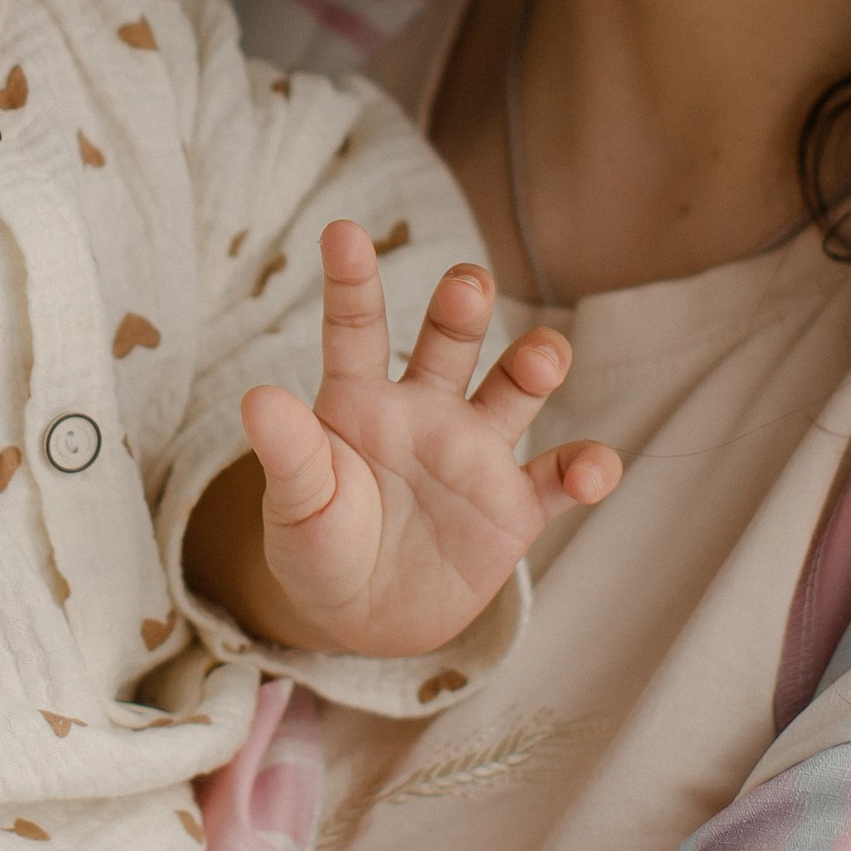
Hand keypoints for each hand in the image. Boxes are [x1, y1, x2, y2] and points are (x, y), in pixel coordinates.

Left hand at [238, 222, 620, 657]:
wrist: (362, 618)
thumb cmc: (318, 546)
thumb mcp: (296, 505)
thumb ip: (288, 455)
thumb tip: (257, 399)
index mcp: (360, 401)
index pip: (356, 330)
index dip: (351, 281)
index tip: (341, 232)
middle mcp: (425, 409)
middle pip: (450, 341)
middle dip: (463, 306)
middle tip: (468, 284)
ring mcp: (475, 452)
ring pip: (514, 390)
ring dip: (534, 366)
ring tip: (544, 355)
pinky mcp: (514, 506)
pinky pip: (558, 477)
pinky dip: (584, 470)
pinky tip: (594, 470)